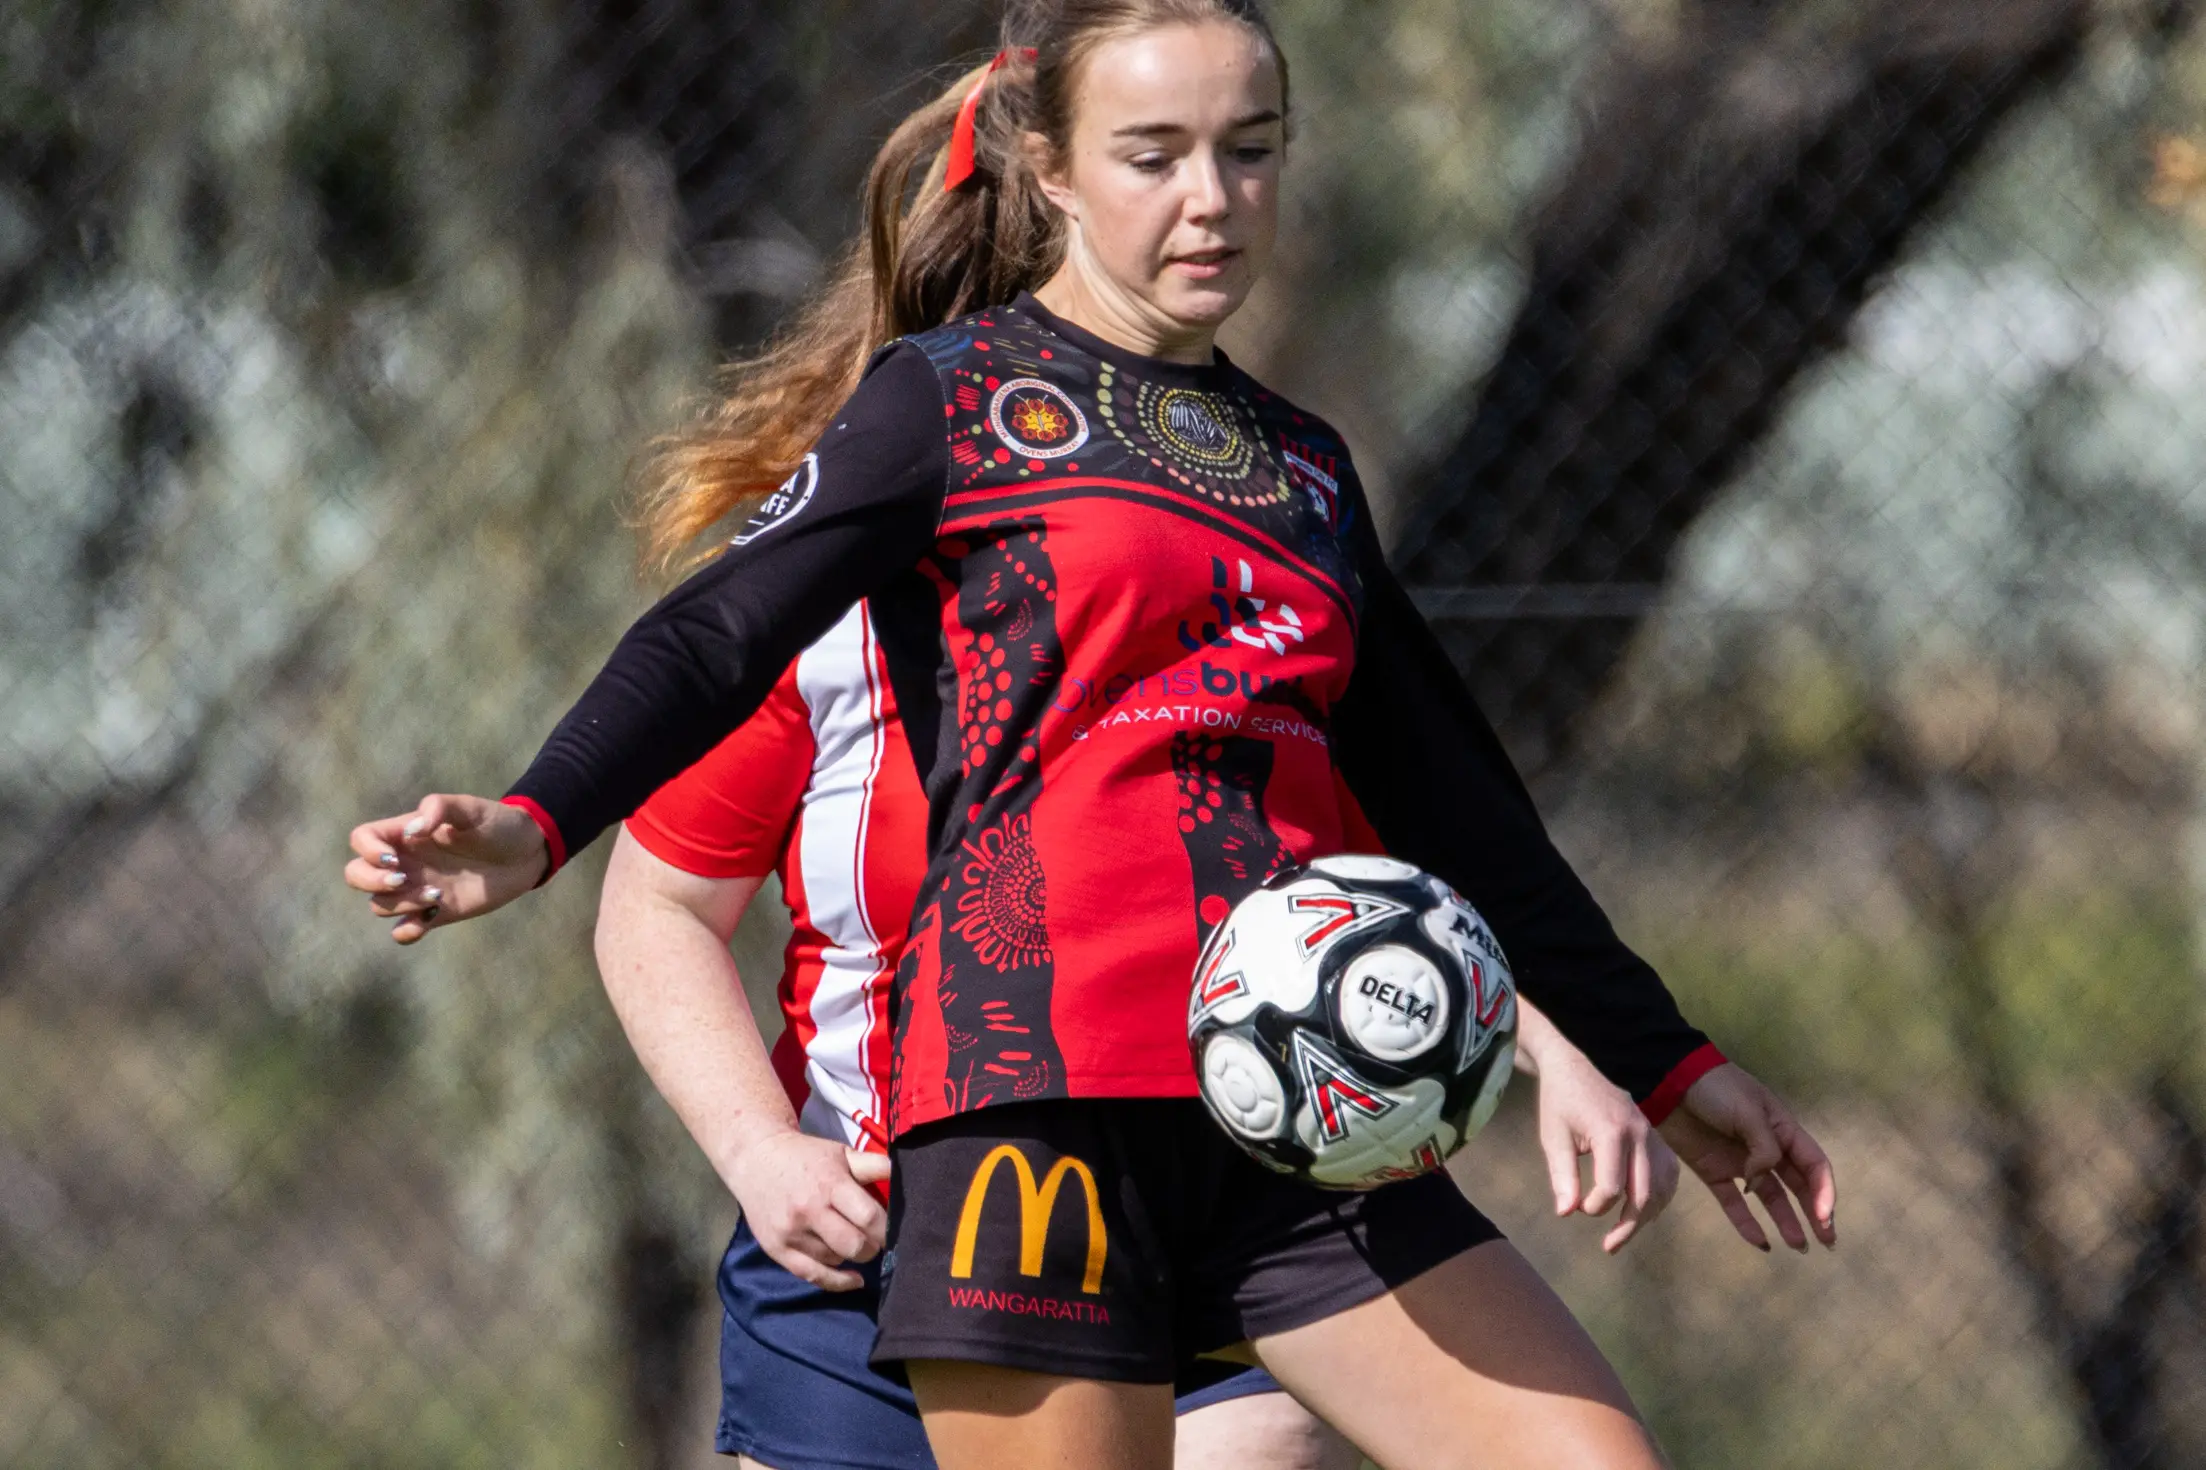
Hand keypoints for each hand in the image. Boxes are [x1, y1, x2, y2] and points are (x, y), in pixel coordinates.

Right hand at [344, 794, 549, 942]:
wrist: (527, 852)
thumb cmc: (497, 824)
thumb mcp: (471, 808)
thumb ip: (439, 808)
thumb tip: (413, 829)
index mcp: (406, 833)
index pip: (362, 840)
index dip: (367, 851)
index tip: (394, 858)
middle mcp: (405, 862)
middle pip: (356, 875)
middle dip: (371, 881)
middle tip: (404, 879)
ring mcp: (418, 889)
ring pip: (380, 904)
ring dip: (401, 904)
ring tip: (438, 893)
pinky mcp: (436, 913)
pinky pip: (404, 931)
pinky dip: (406, 932)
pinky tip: (427, 921)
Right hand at [724, 1131, 891, 1291]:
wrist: (755, 1158)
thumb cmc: (806, 1156)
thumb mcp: (841, 1153)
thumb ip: (874, 1165)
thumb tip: (905, 1173)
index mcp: (830, 1184)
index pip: (869, 1218)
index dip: (886, 1229)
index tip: (891, 1230)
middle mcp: (809, 1210)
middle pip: (854, 1245)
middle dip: (872, 1247)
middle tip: (874, 1240)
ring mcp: (791, 1233)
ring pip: (836, 1259)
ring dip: (849, 1254)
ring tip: (849, 1239)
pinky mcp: (777, 1249)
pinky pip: (813, 1276)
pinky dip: (837, 1281)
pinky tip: (854, 1279)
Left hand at [1532, 1046, 1680, 1253]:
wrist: (1574, 1066)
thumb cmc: (1560, 1102)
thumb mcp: (1553, 1137)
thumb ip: (1562, 1175)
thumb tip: (1566, 1213)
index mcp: (1612, 1131)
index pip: (1611, 1186)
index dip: (1594, 1207)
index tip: (1576, 1208)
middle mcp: (1640, 1133)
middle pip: (1644, 1193)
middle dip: (1628, 1226)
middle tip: (1609, 1247)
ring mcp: (1652, 1134)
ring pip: (1662, 1187)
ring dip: (1646, 1215)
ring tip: (1624, 1233)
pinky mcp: (1656, 1136)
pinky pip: (1669, 1174)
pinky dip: (1660, 1196)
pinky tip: (1643, 1211)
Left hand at [1657, 1063, 1836, 1253]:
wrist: (1670, 1081)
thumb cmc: (1716, 1089)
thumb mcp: (1749, 1112)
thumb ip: (1764, 1149)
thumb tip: (1760, 1181)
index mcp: (1782, 1130)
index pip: (1814, 1165)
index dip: (1823, 1191)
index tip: (1823, 1216)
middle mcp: (1766, 1149)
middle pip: (1798, 1185)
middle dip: (1815, 1212)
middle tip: (1827, 1242)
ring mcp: (1740, 1162)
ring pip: (1770, 1197)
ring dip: (1786, 1220)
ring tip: (1799, 1247)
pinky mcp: (1714, 1171)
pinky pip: (1734, 1202)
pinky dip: (1746, 1222)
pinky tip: (1761, 1243)